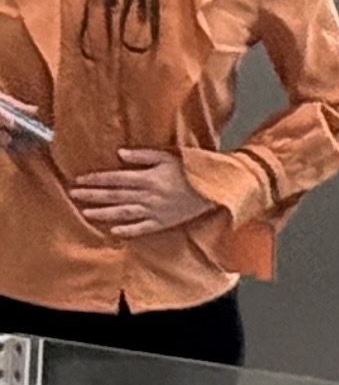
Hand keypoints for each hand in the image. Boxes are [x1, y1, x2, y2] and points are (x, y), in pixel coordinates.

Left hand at [67, 147, 218, 242]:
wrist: (218, 188)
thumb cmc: (195, 169)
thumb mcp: (170, 155)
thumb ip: (144, 155)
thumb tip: (120, 153)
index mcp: (148, 178)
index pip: (115, 179)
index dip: (96, 179)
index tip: (80, 180)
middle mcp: (148, 196)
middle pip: (114, 196)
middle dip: (92, 195)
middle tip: (73, 195)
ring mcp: (155, 211)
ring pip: (123, 213)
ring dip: (103, 213)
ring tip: (85, 212)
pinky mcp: (164, 222)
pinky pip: (142, 228)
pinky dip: (127, 230)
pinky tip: (113, 231)